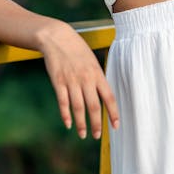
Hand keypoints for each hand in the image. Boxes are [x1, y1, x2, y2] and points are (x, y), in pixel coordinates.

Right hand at [39, 22, 119, 139]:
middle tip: (97, 136)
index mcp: (97, 74)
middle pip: (94, 106)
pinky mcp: (58, 81)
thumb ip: (97, 77)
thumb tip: (104, 95)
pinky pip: (63, 102)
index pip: (109, 97)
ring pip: (78, 107)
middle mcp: (86, 78)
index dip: (113, 113)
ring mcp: (71, 80)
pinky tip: (68, 123)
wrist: (57, 37)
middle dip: (96, 124)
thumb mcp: (92, 61)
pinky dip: (65, 114)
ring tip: (82, 134)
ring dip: (81, 123)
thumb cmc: (76, 49)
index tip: (116, 126)